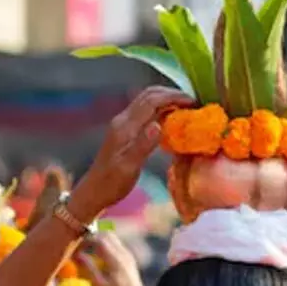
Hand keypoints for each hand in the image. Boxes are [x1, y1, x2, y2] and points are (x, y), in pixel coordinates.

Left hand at [70, 87, 193, 221]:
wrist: (94, 191)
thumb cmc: (112, 183)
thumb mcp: (129, 167)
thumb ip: (143, 145)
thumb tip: (159, 125)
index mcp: (125, 127)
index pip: (151, 101)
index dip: (173, 97)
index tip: (192, 102)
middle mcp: (123, 120)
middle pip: (148, 95)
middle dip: (171, 94)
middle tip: (192, 102)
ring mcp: (123, 124)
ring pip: (146, 101)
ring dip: (166, 100)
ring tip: (185, 108)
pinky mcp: (126, 131)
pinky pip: (145, 112)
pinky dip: (161, 110)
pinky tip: (171, 120)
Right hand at [77, 233, 148, 285]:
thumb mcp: (100, 285)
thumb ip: (88, 268)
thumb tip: (76, 254)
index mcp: (116, 260)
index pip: (99, 239)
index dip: (84, 240)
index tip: (73, 246)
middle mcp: (124, 254)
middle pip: (106, 234)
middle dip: (90, 237)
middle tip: (78, 245)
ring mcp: (127, 255)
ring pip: (111, 238)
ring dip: (97, 240)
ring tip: (85, 250)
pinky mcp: (128, 258)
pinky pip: (115, 245)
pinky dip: (103, 245)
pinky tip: (96, 256)